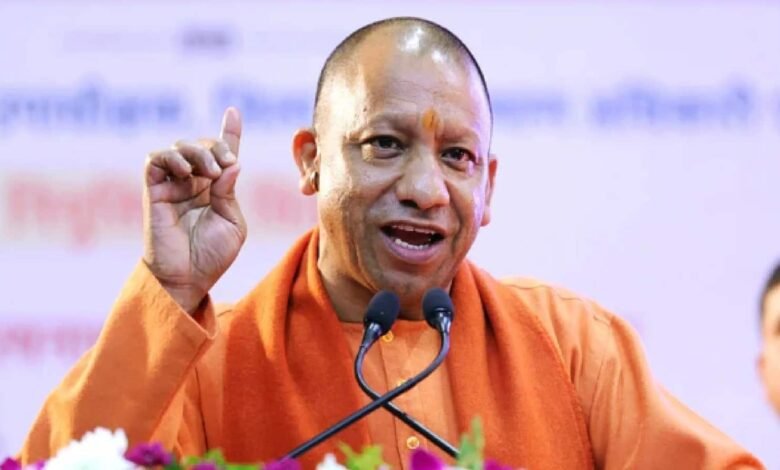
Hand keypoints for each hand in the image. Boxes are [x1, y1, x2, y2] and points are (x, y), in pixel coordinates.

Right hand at [142, 107, 246, 313]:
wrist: (187, 278)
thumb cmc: (212, 256)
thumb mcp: (233, 223)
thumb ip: (229, 192)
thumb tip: (233, 164)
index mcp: (216, 189)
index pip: (223, 154)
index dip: (229, 133)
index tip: (233, 111)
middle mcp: (194, 183)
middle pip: (203, 145)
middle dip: (217, 147)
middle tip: (224, 166)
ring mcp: (173, 185)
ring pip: (179, 147)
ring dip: (198, 151)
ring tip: (208, 171)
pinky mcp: (154, 190)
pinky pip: (155, 160)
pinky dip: (171, 157)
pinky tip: (187, 172)